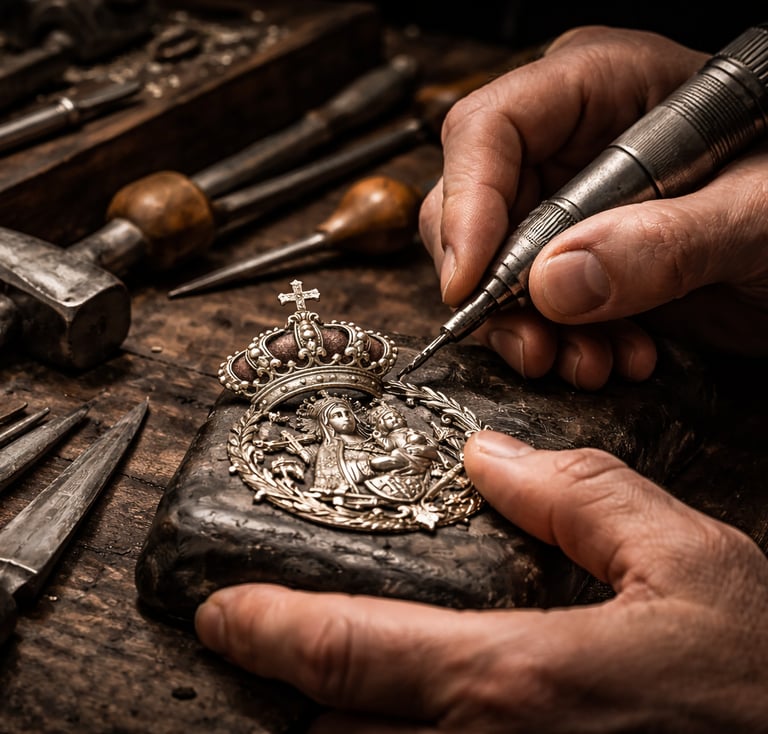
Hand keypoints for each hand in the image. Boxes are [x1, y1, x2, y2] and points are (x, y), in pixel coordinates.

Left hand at [195, 430, 767, 732]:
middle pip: (340, 730)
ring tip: (325, 674)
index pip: (354, 653)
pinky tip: (401, 711)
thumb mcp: (683, 562)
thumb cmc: (756, 678)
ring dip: (335, 721)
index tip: (222, 613)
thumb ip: (581, 497)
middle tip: (269, 638)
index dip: (272, 630)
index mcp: (521, 681)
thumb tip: (491, 458)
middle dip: (295, 686)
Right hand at [419, 26, 767, 389]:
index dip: (468, 205)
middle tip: (532, 342)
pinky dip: (559, 343)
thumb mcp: (757, 211)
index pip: (491, 129)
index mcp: (604, 86)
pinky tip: (612, 355)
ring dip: (528, 330)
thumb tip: (557, 281)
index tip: (471, 283)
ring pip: (492, 269)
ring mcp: (568, 207)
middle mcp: (569, 145)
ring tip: (590, 361)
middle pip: (473, 206)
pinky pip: (530, 306)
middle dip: (493, 288)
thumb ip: (666, 242)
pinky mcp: (575, 261)